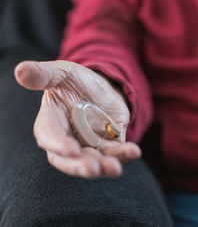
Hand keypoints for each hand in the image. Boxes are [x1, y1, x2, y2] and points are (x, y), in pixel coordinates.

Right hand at [14, 60, 140, 177]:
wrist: (100, 84)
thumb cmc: (75, 80)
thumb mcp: (61, 73)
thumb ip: (42, 75)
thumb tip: (19, 71)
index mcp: (51, 122)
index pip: (49, 137)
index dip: (57, 144)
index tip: (70, 149)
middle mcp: (68, 137)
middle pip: (68, 160)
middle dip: (79, 166)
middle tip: (91, 168)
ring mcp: (89, 143)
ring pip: (93, 161)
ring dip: (103, 166)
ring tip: (115, 168)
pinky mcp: (108, 144)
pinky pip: (114, 152)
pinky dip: (123, 154)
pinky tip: (134, 152)